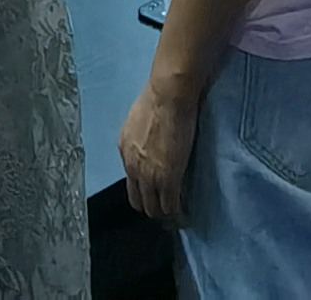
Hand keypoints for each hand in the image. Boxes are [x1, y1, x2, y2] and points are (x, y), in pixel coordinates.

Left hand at [120, 81, 199, 223]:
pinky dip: (177, 211)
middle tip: (165, 206)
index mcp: (125, 150)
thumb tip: (150, 141)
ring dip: (164, 211)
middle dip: (151, 206)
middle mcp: (132, 166)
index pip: (131, 180)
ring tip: (176, 213)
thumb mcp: (139, 121)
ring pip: (153, 208)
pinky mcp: (167, 180)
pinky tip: (185, 213)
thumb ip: (141, 138)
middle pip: (138, 200)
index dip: (144, 188)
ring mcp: (149, 176)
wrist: (168, 97)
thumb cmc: (158, 99)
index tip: (155, 190)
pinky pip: (170, 206)